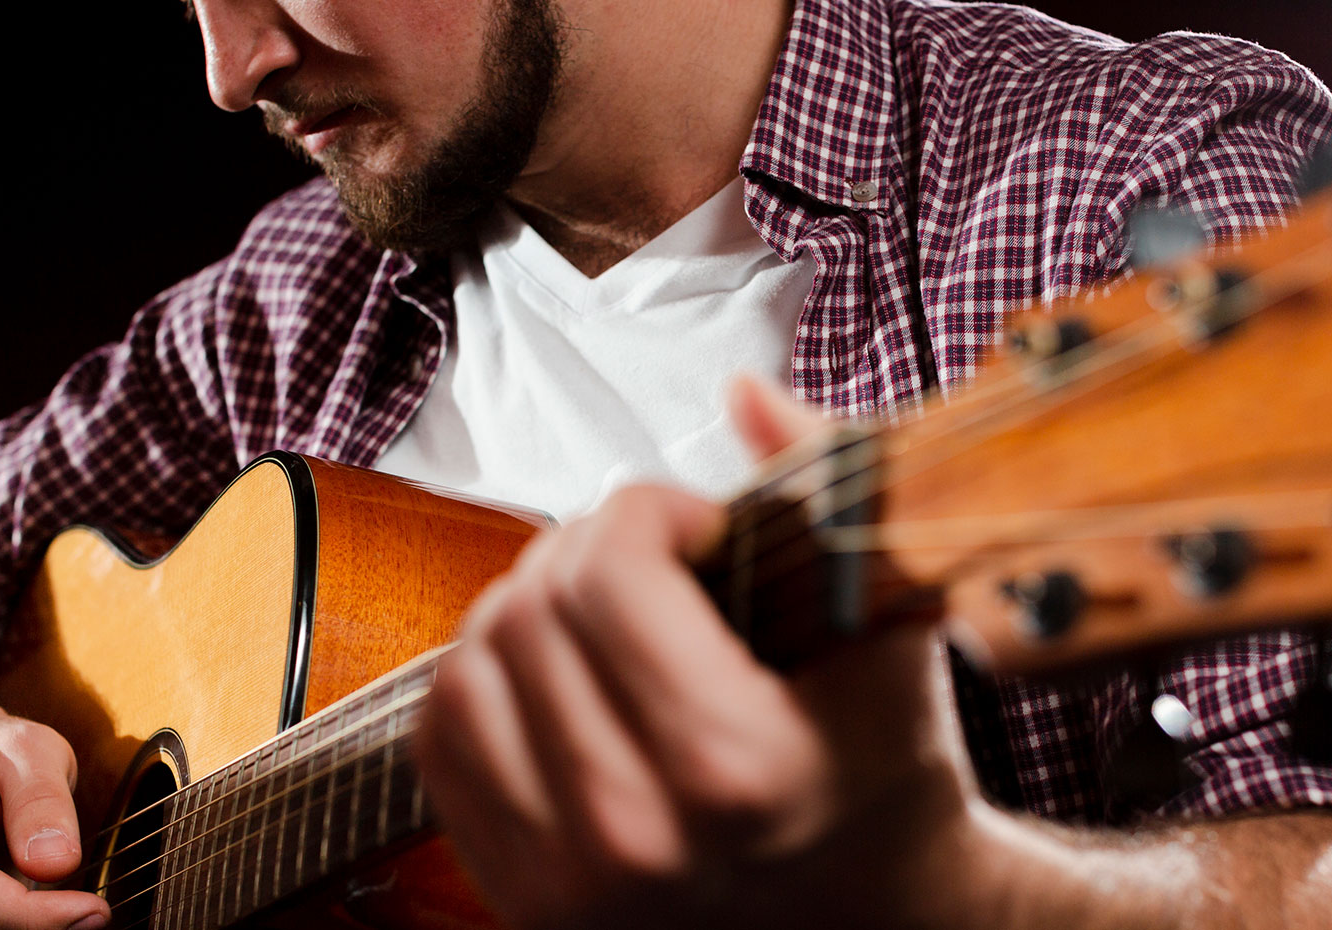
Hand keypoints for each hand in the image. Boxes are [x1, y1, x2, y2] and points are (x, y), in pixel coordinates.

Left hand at [413, 378, 994, 929]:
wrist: (866, 917)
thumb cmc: (886, 770)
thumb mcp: (891, 628)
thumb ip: (830, 487)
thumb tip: (743, 390)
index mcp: (731, 768)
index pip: (610, 571)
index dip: (650, 510)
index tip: (700, 526)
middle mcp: (632, 837)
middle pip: (531, 606)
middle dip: (592, 549)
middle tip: (656, 565)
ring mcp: (563, 879)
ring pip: (471, 660)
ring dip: (530, 607)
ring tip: (607, 616)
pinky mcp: (520, 895)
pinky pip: (440, 732)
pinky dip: (487, 676)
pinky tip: (557, 672)